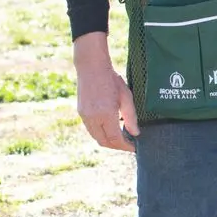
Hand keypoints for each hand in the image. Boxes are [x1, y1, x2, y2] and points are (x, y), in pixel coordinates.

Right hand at [73, 33, 138, 151]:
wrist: (91, 68)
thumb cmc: (112, 80)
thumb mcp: (126, 96)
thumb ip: (130, 117)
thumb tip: (135, 133)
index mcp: (105, 114)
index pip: (115, 138)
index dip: (125, 146)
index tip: (135, 148)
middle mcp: (92, 118)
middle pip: (104, 142)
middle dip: (117, 146)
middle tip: (129, 145)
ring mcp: (84, 116)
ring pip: (96, 137)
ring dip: (108, 141)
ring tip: (122, 138)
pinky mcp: (81, 113)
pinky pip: (91, 129)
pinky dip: (101, 133)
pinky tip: (111, 128)